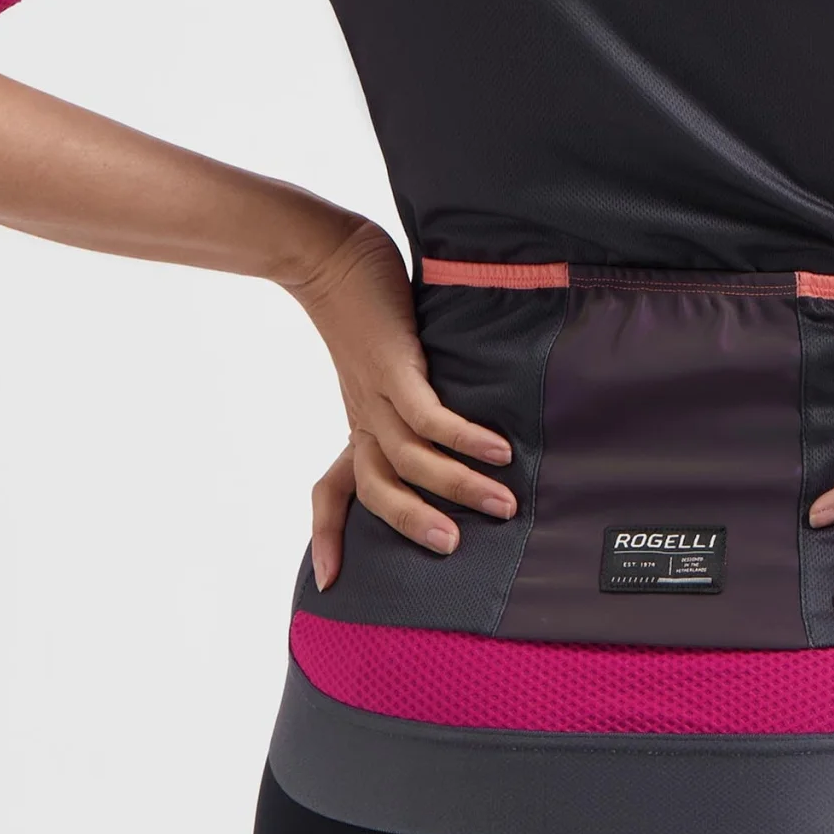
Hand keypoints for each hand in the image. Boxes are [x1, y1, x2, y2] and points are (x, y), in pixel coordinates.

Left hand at [285, 218, 519, 587]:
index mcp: (360, 420)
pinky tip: (498, 450)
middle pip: (377, 488)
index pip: (334, 489)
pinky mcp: (393, 365)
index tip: (330, 580)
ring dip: (457, 486)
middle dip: (414, 523)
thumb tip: (443, 406)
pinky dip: (462, 437)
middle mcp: (364, 415)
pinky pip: (427, 415)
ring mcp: (376, 392)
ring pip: (410, 459)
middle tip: (457, 549)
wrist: (330, 253)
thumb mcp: (380, 359)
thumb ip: (407, 389)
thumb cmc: (362, 302)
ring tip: (504, 503)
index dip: (328, 533)